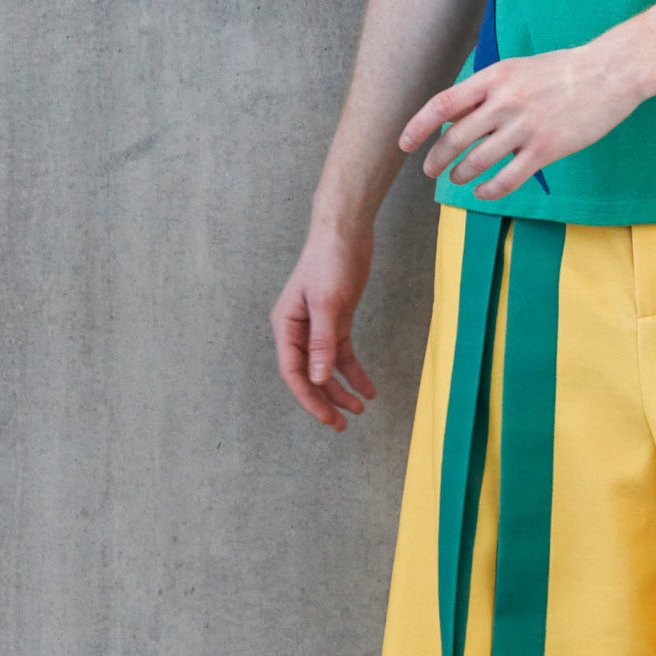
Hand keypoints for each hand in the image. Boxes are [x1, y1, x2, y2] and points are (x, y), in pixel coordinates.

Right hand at [271, 216, 377, 428]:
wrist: (346, 231)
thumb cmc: (329, 261)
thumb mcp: (326, 304)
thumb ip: (322, 343)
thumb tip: (318, 379)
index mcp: (287, 326)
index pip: (293, 372)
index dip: (309, 398)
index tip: (327, 418)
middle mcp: (298, 330)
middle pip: (309, 375)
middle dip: (325, 400)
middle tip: (342, 425)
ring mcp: (318, 327)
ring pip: (327, 368)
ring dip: (341, 389)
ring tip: (360, 409)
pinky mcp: (337, 321)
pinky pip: (343, 354)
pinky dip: (354, 372)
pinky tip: (368, 388)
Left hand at [401, 41, 641, 198]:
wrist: (609, 73)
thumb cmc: (563, 70)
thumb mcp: (518, 69)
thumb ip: (487, 91)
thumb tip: (455, 117)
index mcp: (495, 78)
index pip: (443, 104)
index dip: (418, 126)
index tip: (404, 144)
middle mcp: (505, 102)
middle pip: (455, 138)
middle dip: (437, 159)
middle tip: (431, 170)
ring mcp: (525, 127)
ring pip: (478, 161)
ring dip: (461, 174)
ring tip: (457, 179)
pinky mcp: (546, 149)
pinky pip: (508, 178)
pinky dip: (489, 190)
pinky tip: (483, 192)